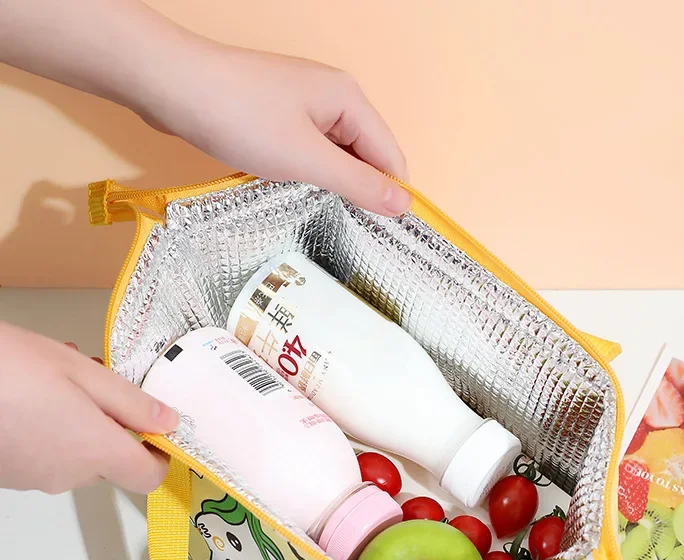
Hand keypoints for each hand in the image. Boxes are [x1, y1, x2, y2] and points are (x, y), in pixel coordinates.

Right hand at [0, 323, 178, 494]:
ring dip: (76, 424)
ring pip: (74, 457)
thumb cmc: (9, 367)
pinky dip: (45, 432)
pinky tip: (26, 397)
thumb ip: (132, 403)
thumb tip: (169, 423)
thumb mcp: (82, 372)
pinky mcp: (6, 476)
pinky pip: (42, 457)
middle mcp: (67, 476)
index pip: (147, 477)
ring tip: (52, 380)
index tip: (155, 428)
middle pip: (109, 462)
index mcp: (95, 452)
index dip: (158, 455)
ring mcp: (32, 480)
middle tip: (92, 381)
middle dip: (109, 425)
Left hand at [1, 1, 410, 216]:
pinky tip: (296, 200)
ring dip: (331, 188)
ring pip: (334, 157)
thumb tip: (403, 204)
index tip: (386, 240)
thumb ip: (357, 183)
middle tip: (354, 240)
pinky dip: (307, 177)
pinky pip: (307, 153)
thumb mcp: (306, 159)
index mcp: (350, 99)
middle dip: (361, 194)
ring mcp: (303, 105)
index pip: (390, 156)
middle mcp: (333, 98)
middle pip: (365, 156)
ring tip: (326, 225)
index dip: (391, 197)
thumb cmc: (240, 117)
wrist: (171, 86)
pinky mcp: (277, 116)